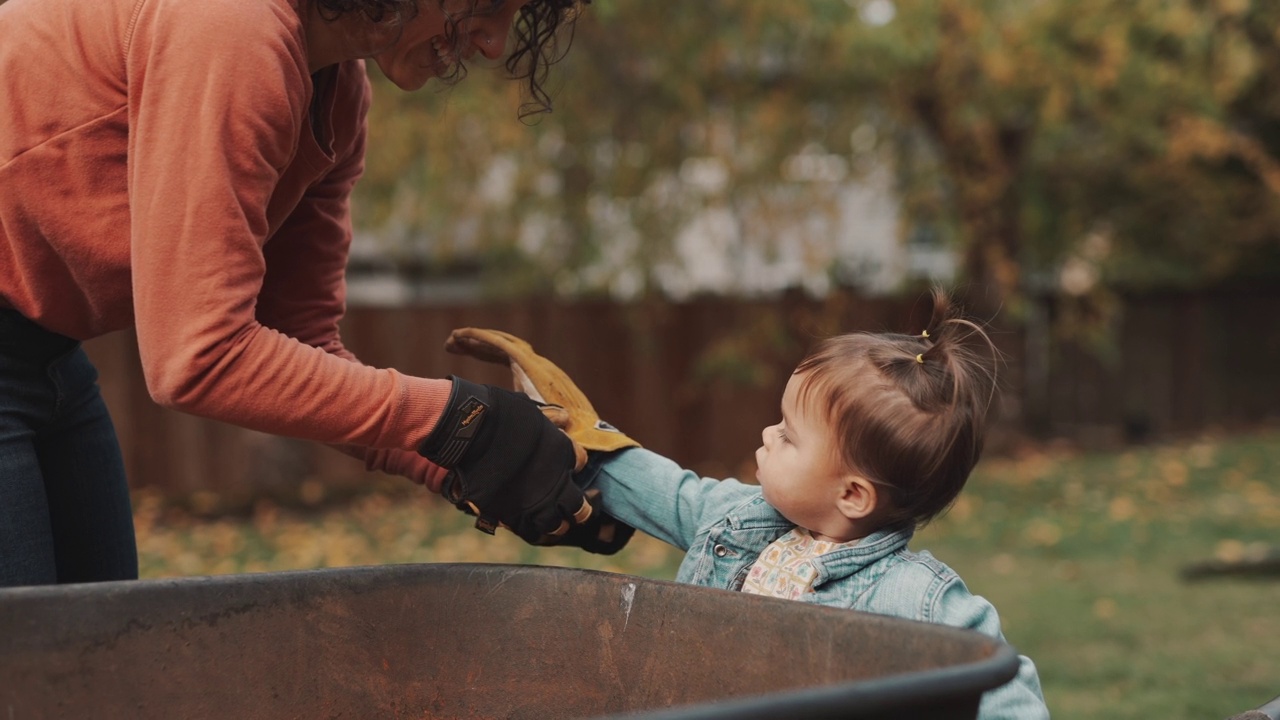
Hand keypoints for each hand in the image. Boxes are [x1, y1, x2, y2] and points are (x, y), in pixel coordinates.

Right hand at [443, 328, 640, 553]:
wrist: (473, 434)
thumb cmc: (501, 415)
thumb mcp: (531, 410)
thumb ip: (549, 417)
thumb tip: (565, 418)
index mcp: (563, 452)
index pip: (581, 462)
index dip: (574, 463)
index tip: (567, 463)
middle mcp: (556, 482)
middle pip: (579, 507)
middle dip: (578, 508)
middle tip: (572, 507)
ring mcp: (537, 503)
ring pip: (557, 526)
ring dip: (557, 523)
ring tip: (552, 520)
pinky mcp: (513, 516)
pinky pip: (530, 532)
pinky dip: (532, 530)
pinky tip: (529, 525)